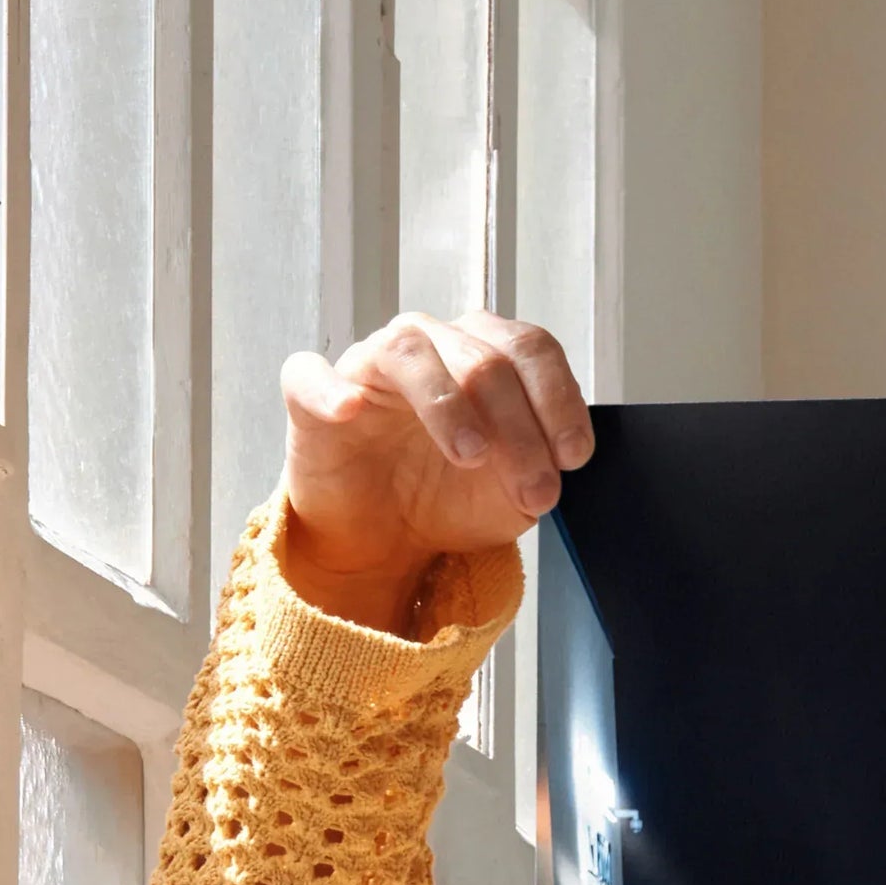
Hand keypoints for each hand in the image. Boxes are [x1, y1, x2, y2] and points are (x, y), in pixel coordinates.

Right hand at [277, 313, 592, 634]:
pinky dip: (331, 389)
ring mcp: (370, 364)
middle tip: (535, 490)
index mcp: (485, 355)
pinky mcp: (312, 395)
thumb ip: (539, 469)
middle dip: (519, 430)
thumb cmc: (450, 498)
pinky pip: (311, 375)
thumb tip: (557, 461)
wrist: (386, 539)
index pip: (530, 349)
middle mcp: (431, 345)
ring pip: (410, 352)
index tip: (574, 456)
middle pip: (484, 359)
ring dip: (448, 405)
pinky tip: (350, 410)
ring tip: (471, 456)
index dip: (558, 399)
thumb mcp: (513, 494)